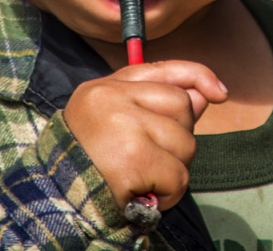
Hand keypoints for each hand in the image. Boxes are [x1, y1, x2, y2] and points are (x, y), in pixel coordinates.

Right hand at [63, 60, 227, 211]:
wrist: (53, 202)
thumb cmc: (87, 164)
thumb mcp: (115, 123)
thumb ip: (158, 104)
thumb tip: (206, 93)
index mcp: (105, 88)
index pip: (163, 69)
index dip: (197, 76)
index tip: (219, 92)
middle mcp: (112, 100)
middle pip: (182, 106)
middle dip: (178, 137)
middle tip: (150, 159)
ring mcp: (124, 128)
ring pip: (186, 143)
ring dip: (173, 169)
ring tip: (143, 179)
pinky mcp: (133, 161)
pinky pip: (178, 175)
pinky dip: (168, 193)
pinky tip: (144, 194)